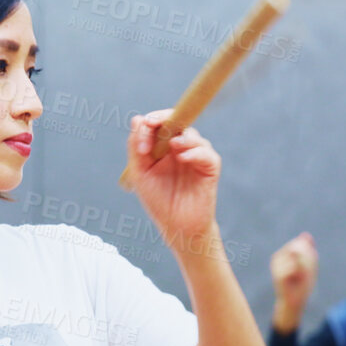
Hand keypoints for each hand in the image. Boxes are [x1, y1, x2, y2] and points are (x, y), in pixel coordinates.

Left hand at [126, 109, 219, 249]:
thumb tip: (137, 118)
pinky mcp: (210, 167)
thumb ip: (136, 147)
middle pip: (176, 121)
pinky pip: (205, 153)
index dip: (149, 125)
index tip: (141, 146)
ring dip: (181, 136)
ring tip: (172, 145)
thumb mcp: (141, 173)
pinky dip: (195, 152)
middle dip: (164, 119)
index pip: (158, 123)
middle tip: (152, 124)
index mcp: (162, 146)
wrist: (177, 227)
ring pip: (192, 135)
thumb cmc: (158, 200)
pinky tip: (183, 157)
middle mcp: (180, 147)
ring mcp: (196, 155)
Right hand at [271, 232, 317, 304]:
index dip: (309, 255)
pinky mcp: (278, 273)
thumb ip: (308, 249)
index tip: (307, 268)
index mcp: (284, 253)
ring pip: (298, 255)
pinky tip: (295, 280)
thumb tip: (305, 234)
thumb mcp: (309, 264)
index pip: (301, 244)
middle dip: (307, 260)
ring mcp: (276, 265)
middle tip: (303, 273)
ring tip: (299, 277)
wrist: (295, 301)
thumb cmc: (302, 284)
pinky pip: (296, 266)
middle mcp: (278, 256)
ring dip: (304, 268)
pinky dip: (300, 274)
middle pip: (300, 247)